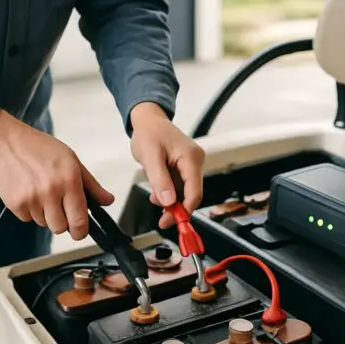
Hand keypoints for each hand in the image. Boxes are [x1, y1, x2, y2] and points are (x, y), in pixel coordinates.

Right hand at [0, 110, 113, 238]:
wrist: (3, 142)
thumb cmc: (39, 148)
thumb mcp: (71, 160)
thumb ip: (91, 184)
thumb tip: (107, 201)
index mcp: (69, 180)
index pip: (80, 220)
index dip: (81, 231)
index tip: (80, 231)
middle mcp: (51, 191)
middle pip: (60, 228)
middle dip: (62, 222)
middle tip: (58, 207)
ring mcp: (31, 199)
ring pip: (43, 224)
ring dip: (44, 214)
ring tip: (40, 192)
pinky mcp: (14, 203)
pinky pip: (27, 218)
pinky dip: (29, 210)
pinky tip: (27, 191)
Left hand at [129, 103, 205, 228]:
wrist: (148, 121)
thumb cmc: (149, 133)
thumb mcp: (150, 157)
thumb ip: (160, 180)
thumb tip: (168, 201)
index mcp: (191, 157)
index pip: (195, 191)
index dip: (185, 210)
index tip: (172, 222)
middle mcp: (195, 161)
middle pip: (191, 194)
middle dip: (176, 209)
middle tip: (162, 220)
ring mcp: (192, 164)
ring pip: (185, 192)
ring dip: (171, 201)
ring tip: (154, 199)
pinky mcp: (186, 167)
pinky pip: (180, 186)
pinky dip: (169, 193)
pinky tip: (158, 192)